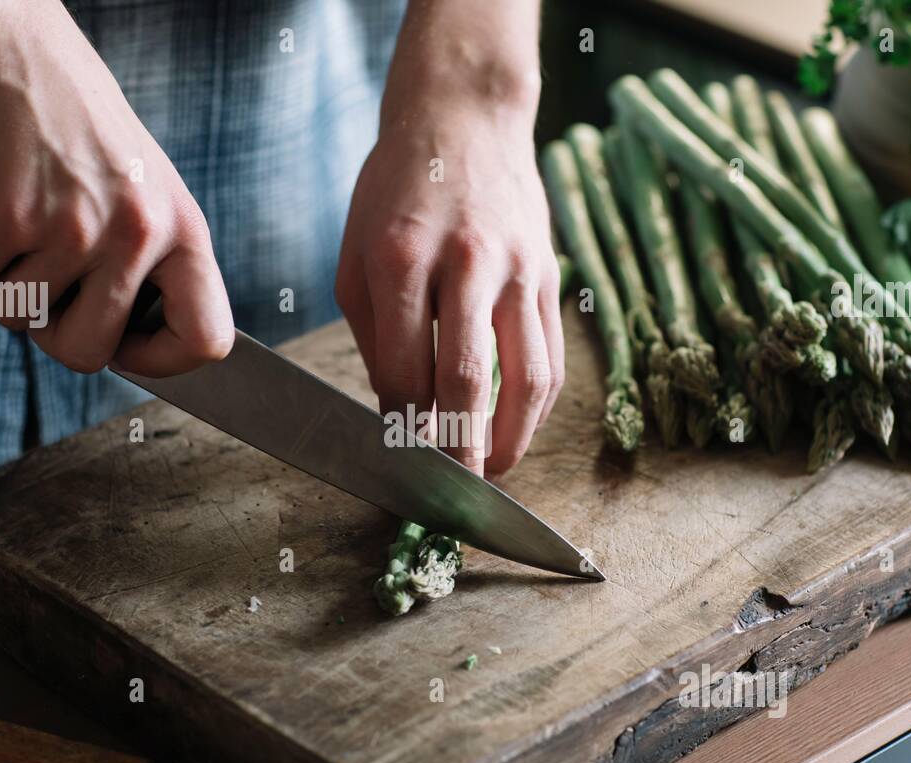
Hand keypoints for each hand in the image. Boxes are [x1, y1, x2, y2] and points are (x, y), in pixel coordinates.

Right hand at [0, 0, 231, 375]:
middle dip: (54, 334)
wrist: (21, 52)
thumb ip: (154, 265)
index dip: (164, 361)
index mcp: (184, 232)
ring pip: (21, 321)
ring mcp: (77, 229)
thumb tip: (136, 348)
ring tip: (17, 230)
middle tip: (47, 288)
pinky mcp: (13, 217)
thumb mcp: (149, 194)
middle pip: (89, 354)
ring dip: (4, 287)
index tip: (126, 348)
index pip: (207, 338)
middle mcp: (139, 235)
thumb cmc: (82, 131)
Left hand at [336, 69, 562, 477]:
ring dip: (512, 438)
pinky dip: (538, 405)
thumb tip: (397, 415)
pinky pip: (553, 355)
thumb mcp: (357, 258)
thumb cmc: (396, 194)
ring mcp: (518, 269)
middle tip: (453, 494)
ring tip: (492, 472)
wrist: (464, 121)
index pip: (406, 368)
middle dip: (460, 450)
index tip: (399, 461)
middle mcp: (467, 263)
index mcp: (403, 258)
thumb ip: (375, 339)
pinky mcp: (550, 275)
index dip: (404, 428)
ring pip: (527, 375)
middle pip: (469, 380)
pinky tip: (518, 430)